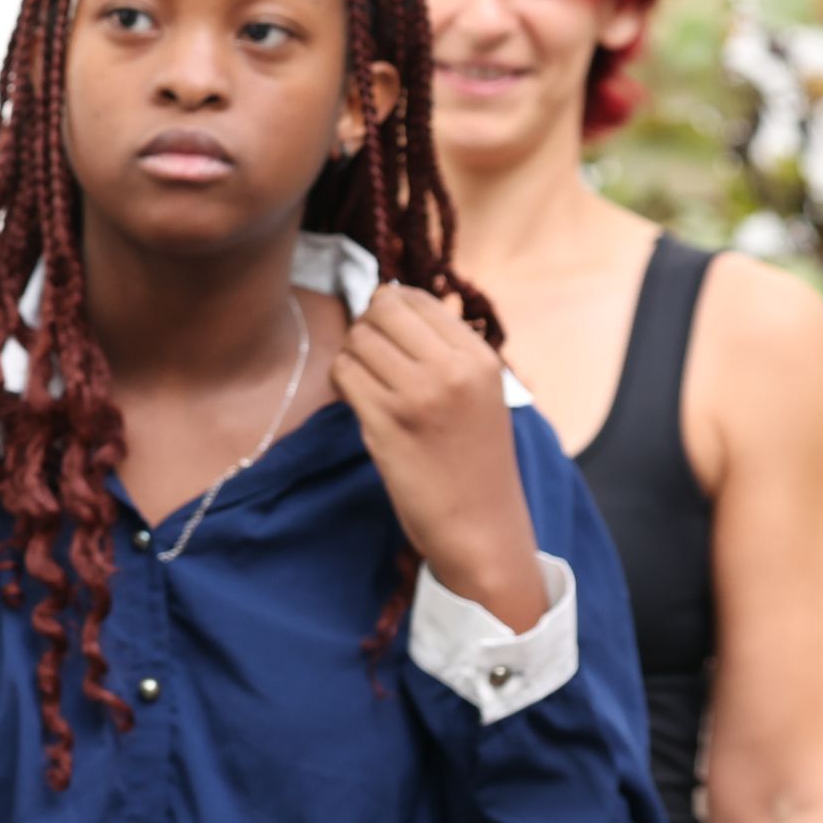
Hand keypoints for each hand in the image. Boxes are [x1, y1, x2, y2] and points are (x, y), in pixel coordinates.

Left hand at [331, 285, 545, 626]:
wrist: (480, 526)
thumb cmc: (473, 459)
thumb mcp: (479, 393)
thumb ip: (444, 349)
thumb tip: (389, 297)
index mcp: (480, 357)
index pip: (414, 298)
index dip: (389, 309)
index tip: (388, 336)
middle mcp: (452, 369)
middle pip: (380, 311)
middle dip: (366, 329)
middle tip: (372, 360)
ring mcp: (418, 394)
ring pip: (357, 340)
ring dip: (352, 359)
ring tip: (370, 386)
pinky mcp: (385, 422)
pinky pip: (343, 375)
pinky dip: (342, 384)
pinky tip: (360, 404)